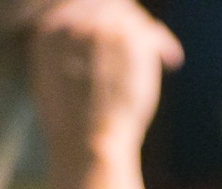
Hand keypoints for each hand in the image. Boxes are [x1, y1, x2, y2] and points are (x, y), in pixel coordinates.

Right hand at [27, 0, 182, 163]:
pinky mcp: (131, 39)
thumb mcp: (51, 84)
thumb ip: (65, 52)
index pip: (81, 8)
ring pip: (132, 18)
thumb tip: (88, 45)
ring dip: (146, 35)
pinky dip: (164, 45)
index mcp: (49, 33)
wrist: (88, 143)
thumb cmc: (70, 128)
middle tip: (145, 39)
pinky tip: (172, 60)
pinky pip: (151, 32)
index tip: (116, 34)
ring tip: (161, 52)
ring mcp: (103, 28)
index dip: (102, 19)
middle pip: (109, 8)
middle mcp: (75, 23)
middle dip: (128, 23)